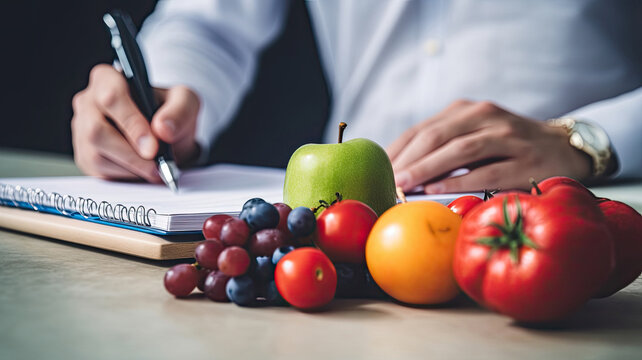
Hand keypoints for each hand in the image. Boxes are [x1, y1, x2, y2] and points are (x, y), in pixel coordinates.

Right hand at [72, 64, 200, 181]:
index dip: (132, 123)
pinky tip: (142, 169)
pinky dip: (125, 175)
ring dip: (131, 167)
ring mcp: (82, 129)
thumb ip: (180, 110)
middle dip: (131, 152)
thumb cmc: (169, 113)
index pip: (111, 97)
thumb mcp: (186, 103)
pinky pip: (99, 171)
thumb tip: (163, 129)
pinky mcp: (84, 154)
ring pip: (97, 154)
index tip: (153, 146)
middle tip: (156, 164)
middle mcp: (88, 102)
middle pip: (97, 130)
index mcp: (108, 78)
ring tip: (155, 168)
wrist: (166, 137)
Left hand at [387, 100, 591, 192]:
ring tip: (404, 185)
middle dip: (409, 159)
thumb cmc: (506, 147)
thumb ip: (442, 147)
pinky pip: (487, 172)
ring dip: (428, 168)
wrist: (563, 146)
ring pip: (461, 151)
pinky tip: (437, 191)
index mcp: (467, 110)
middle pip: (438, 136)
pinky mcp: (526, 161)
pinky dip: (459, 181)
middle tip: (387, 180)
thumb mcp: (473, 136)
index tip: (379, 169)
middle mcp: (486, 116)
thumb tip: (398, 172)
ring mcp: (508, 137)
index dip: (398, 148)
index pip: (424, 128)